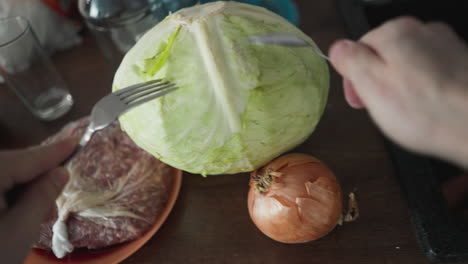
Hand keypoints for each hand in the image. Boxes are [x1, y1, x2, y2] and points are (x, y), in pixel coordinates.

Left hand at [0, 138, 75, 262]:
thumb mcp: (21, 229)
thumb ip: (43, 195)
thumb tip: (60, 172)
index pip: (26, 159)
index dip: (54, 152)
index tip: (76, 142)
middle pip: (12, 166)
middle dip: (36, 180)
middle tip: (53, 205)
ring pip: (3, 176)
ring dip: (22, 192)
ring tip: (35, 217)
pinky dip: (6, 197)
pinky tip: (15, 215)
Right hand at [329, 16, 467, 167]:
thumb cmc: (426, 111)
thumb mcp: (371, 85)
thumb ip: (350, 60)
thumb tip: (339, 48)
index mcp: (396, 32)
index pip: (358, 48)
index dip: (354, 77)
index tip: (358, 99)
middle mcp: (423, 32)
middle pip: (384, 55)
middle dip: (377, 81)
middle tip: (381, 108)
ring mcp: (445, 46)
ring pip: (407, 65)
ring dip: (400, 86)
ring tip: (406, 112)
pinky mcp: (460, 64)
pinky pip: (429, 75)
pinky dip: (423, 90)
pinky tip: (425, 109)